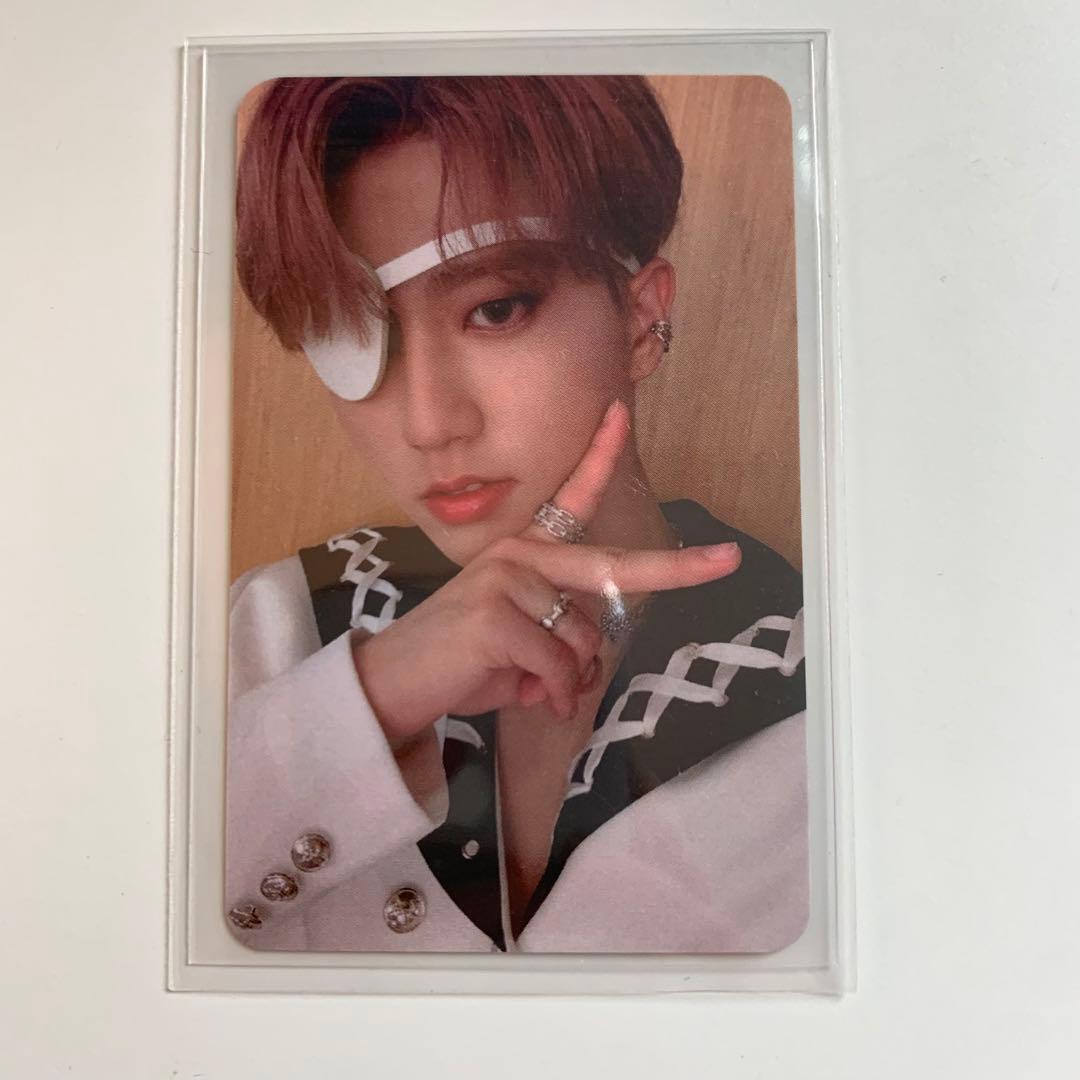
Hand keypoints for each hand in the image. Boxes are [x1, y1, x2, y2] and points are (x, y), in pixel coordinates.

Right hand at [352, 400, 740, 741]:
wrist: (398, 682)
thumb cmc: (464, 660)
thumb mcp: (521, 642)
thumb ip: (559, 639)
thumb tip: (584, 668)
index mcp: (525, 551)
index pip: (566, 498)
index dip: (597, 457)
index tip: (619, 415)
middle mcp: (517, 553)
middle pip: (611, 565)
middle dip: (677, 567)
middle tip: (730, 559)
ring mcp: (505, 578)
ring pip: (583, 639)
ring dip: (569, 678)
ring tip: (529, 685)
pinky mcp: (494, 614)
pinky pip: (558, 665)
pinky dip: (552, 693)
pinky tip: (525, 696)